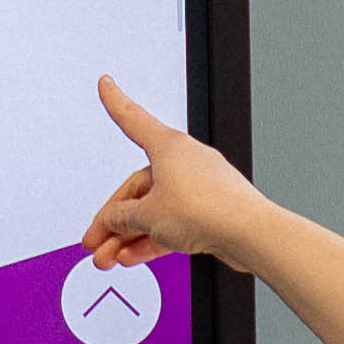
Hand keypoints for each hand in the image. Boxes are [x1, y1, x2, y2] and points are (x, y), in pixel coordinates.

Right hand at [82, 75, 268, 268]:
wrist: (249, 233)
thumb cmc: (208, 209)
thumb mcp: (148, 214)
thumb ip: (122, 216)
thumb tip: (113, 219)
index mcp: (168, 146)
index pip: (133, 119)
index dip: (115, 102)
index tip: (106, 85)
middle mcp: (183, 161)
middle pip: (138, 186)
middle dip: (113, 218)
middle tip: (95, 241)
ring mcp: (198, 186)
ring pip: (153, 209)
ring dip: (129, 235)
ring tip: (110, 257)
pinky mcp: (209, 210)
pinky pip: (171, 222)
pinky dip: (151, 238)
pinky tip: (134, 256)